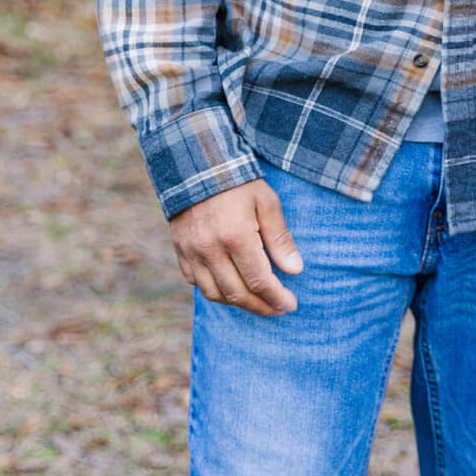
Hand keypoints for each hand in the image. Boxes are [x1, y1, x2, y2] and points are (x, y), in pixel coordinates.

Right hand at [168, 180, 303, 315]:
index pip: (259, 281)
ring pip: (215, 294)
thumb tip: (295, 270)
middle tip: (277, 309)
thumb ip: (280, 238)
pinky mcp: (180, 252)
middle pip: (237, 294)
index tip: (290, 305)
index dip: (277, 298)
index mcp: (236, 237)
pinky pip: (197, 283)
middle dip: (261, 306)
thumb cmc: (238, 183)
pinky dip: (215, 291)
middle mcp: (210, 250)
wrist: (196, 166)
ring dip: (238, 303)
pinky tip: (231, 287)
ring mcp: (192, 253)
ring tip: (257, 302)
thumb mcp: (267, 202)